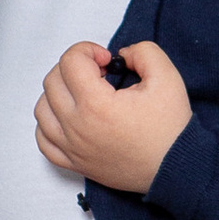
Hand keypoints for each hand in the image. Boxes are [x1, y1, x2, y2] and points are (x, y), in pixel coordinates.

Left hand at [33, 40, 190, 197]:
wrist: (176, 168)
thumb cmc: (170, 128)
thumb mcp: (167, 77)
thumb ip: (143, 52)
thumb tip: (121, 55)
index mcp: (96, 105)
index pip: (70, 61)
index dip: (89, 51)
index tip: (109, 61)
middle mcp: (77, 127)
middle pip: (52, 81)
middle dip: (75, 68)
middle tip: (100, 74)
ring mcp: (72, 148)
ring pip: (42, 109)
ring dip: (58, 93)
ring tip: (83, 94)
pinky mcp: (74, 163)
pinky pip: (44, 141)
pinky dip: (50, 124)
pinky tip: (69, 117)